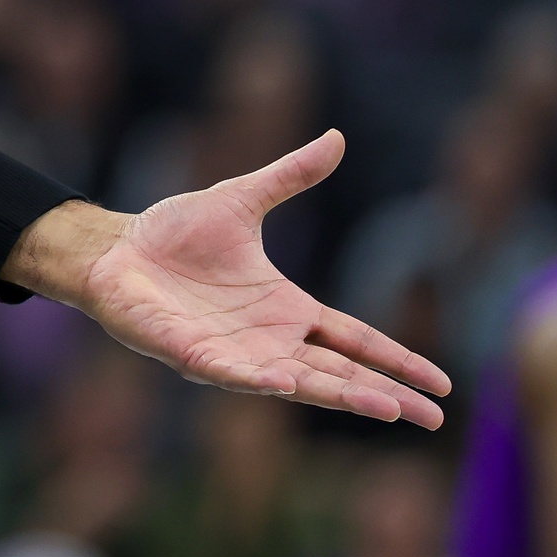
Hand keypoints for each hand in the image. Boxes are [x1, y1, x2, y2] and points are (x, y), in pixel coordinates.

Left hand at [3, 129, 450, 427]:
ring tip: (386, 409)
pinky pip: (234, 374)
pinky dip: (262, 381)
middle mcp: (268, 339)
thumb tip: (337, 137)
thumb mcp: (241, 198)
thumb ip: (290, 175)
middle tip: (432, 419)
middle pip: (339, 371)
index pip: (354, 338)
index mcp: (286, 307)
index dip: (395, 359)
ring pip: (298, 381)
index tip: (442, 385)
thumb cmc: (173, 233)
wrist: (114, 248)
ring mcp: (234, 352)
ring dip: (338, 395)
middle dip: (384, 395)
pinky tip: (290, 386)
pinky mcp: (193, 355)